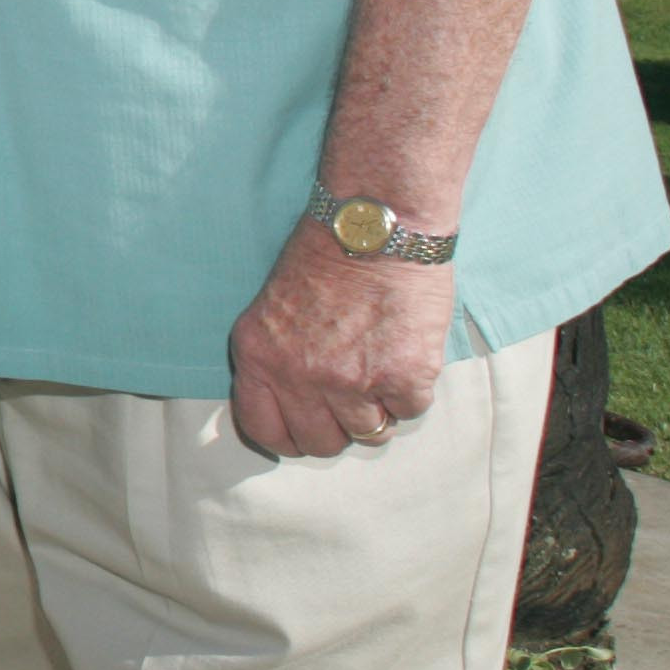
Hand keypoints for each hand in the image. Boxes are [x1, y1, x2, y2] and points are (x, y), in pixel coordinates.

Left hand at [228, 221, 454, 457]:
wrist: (375, 226)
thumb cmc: (324, 256)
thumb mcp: (271, 308)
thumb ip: (275, 358)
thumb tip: (290, 405)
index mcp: (257, 357)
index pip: (263, 430)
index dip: (289, 436)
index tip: (305, 427)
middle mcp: (298, 375)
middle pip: (319, 443)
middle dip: (337, 427)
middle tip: (351, 397)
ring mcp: (351, 382)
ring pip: (369, 434)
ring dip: (378, 408)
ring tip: (380, 365)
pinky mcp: (402, 377)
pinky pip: (410, 411)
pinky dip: (412, 390)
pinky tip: (405, 351)